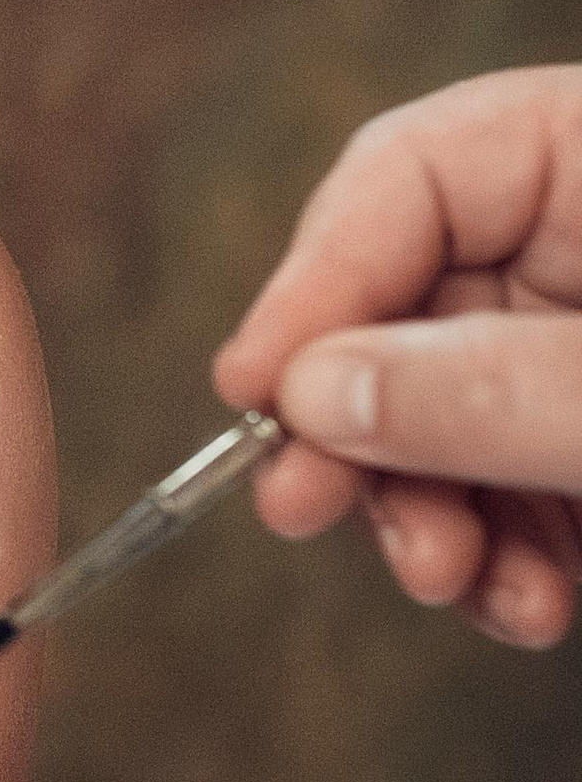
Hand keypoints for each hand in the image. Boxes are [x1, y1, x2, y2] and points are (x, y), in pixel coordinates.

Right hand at [214, 65, 581, 646]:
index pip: (410, 176)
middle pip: (412, 312)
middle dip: (367, 432)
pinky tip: (525, 605)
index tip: (255, 392)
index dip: (316, 285)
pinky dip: (507, 561)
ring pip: (455, 420)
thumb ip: (490, 387)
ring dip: (431, 519)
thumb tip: (314, 393)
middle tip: (304, 506)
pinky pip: (521, 490)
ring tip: (449, 579)